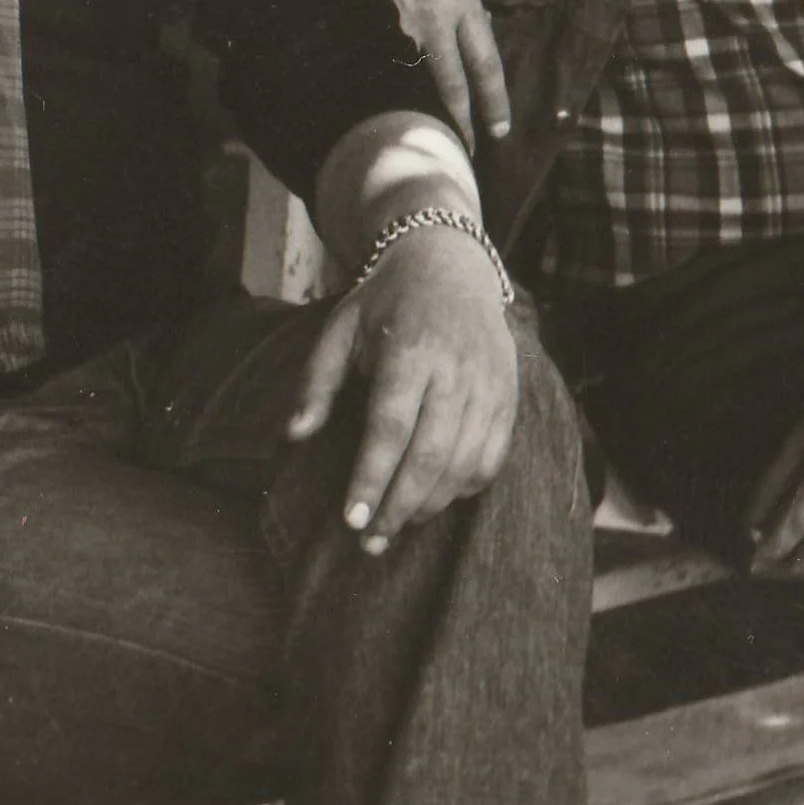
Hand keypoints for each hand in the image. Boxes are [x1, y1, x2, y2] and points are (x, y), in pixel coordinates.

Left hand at [287, 225, 517, 550]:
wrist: (450, 263)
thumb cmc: (385, 301)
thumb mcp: (341, 327)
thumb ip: (317, 381)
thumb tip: (295, 435)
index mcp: (411, 351)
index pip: (390, 429)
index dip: (371, 478)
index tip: (350, 519)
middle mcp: (456, 370)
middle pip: (430, 455)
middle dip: (398, 506)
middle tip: (369, 541)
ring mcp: (489, 385)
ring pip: (464, 463)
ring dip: (429, 504)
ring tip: (395, 525)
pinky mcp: (508, 396)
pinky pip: (493, 457)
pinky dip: (465, 487)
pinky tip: (436, 498)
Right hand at [323, 0, 509, 148]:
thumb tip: (464, 27)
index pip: (484, 61)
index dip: (492, 99)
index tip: (498, 128)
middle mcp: (435, 14)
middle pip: (452, 80)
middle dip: (461, 118)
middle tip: (466, 149)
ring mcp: (397, 17)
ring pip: (414, 73)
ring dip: (415, 103)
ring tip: (415, 134)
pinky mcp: (365, 16)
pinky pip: (377, 57)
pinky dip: (379, 77)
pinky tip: (370, 96)